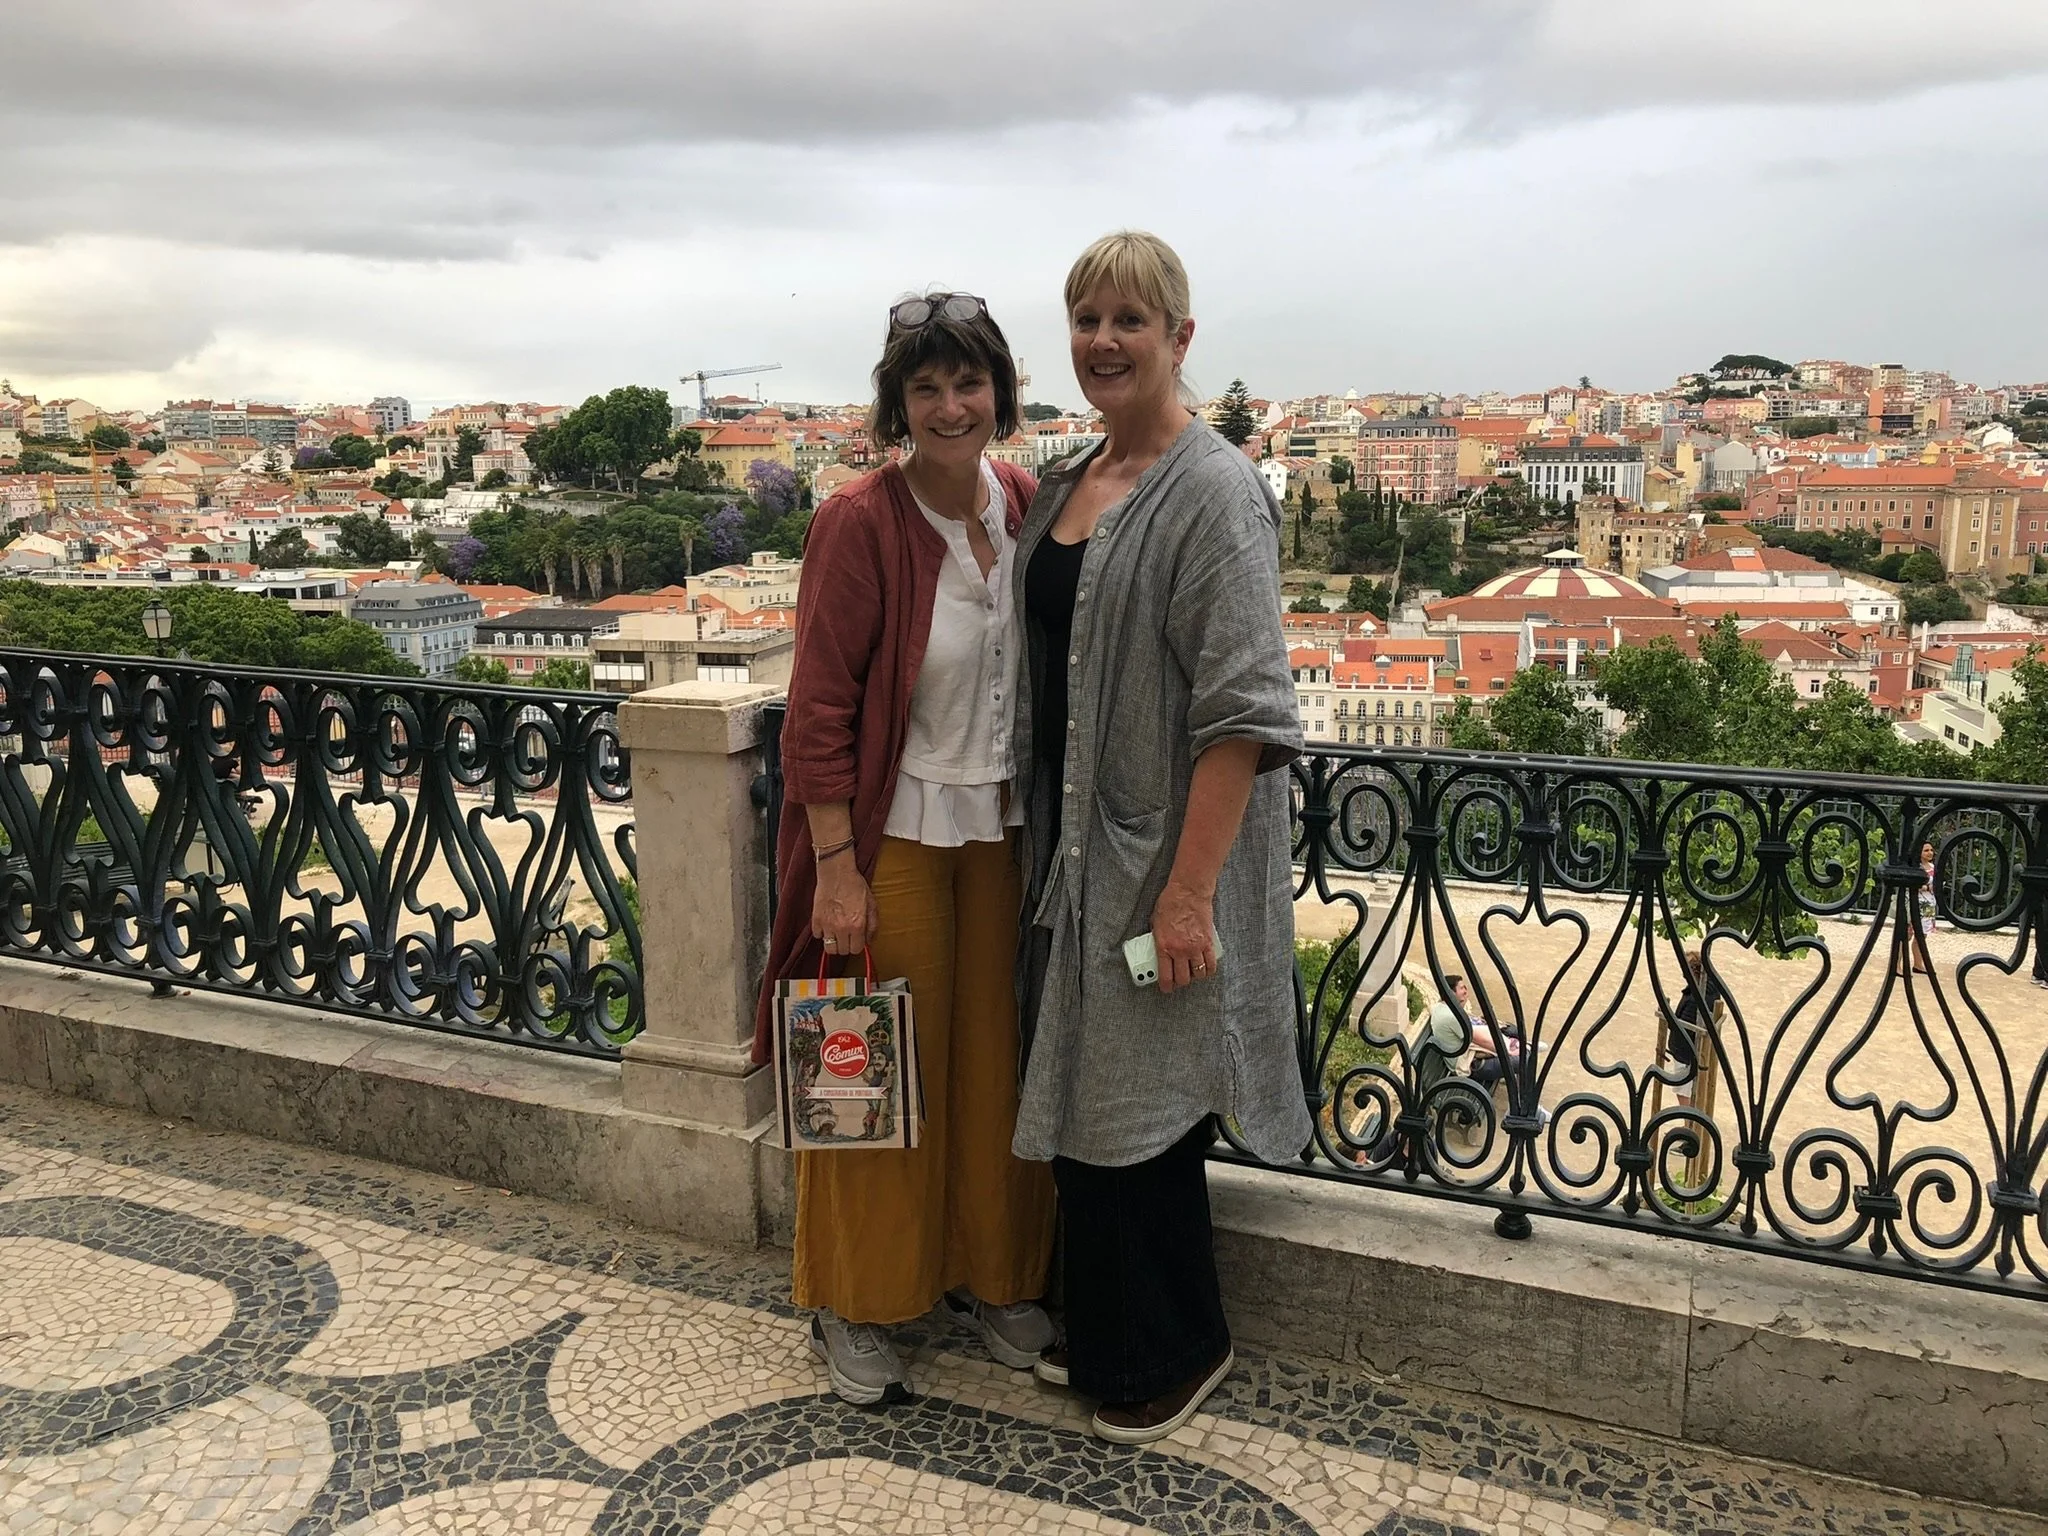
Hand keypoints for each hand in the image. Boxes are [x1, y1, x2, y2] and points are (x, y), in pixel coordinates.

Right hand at [812, 855, 875, 958]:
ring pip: (829, 948)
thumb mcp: (872, 904)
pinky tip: (827, 925)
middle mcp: (842, 928)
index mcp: (857, 925)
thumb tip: (870, 941)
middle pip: (842, 951)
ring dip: (833, 943)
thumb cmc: (855, 885)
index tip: (856, 940)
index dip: (857, 946)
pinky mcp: (816, 919)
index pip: (856, 950)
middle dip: (846, 946)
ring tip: (837, 934)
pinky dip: (822, 933)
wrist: (836, 872)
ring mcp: (827, 925)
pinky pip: (817, 936)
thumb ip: (872, 925)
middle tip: (847, 937)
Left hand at [1150, 877, 1216, 994]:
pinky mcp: (1207, 942)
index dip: (1166, 987)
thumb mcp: (1155, 923)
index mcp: (1164, 946)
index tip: (1166, 988)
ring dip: (1194, 976)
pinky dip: (1208, 970)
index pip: (1166, 976)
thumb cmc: (1170, 903)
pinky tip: (1205, 969)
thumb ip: (1158, 939)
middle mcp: (1180, 950)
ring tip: (1191, 973)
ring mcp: (1195, 947)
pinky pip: (1211, 964)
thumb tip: (1158, 949)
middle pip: (1183, 979)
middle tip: (1178, 981)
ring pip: (1198, 973)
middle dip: (1180, 983)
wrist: (1188, 891)